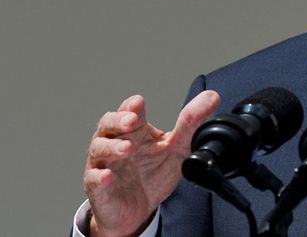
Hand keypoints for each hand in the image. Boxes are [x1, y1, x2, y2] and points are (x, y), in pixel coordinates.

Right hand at [83, 90, 219, 236]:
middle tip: (132, 121)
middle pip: (108, 124)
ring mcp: (105, 164)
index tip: (139, 103)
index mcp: (135, 131)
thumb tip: (211, 97)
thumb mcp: (176, 148)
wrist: (138, 209)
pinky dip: (99, 177)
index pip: (129, 111)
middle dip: (118, 120)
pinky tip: (107, 176)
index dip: (131, 106)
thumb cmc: (153, 173)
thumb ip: (191, 123)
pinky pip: (94, 179)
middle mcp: (115, 143)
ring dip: (112, 147)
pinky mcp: (98, 188)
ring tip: (127, 148)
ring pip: (99, 149)